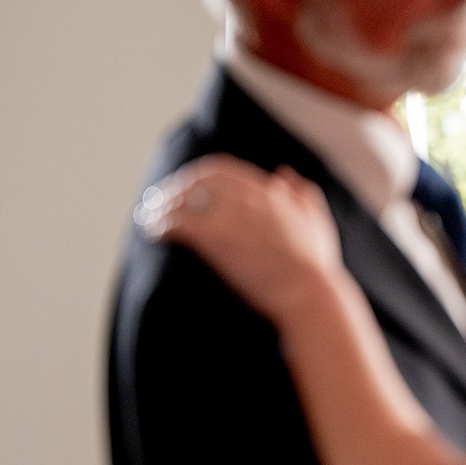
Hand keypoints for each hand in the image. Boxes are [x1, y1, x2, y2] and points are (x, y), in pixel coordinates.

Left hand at [138, 156, 342, 324]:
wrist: (309, 294)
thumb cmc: (317, 268)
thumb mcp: (317, 224)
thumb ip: (303, 196)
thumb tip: (285, 174)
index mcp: (268, 193)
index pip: (222, 170)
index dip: (198, 175)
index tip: (186, 187)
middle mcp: (247, 198)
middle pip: (196, 179)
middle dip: (173, 188)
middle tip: (158, 201)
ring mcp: (230, 216)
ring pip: (182, 198)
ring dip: (160, 206)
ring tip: (148, 218)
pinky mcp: (216, 238)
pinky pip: (177, 222)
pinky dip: (160, 224)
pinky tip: (154, 233)